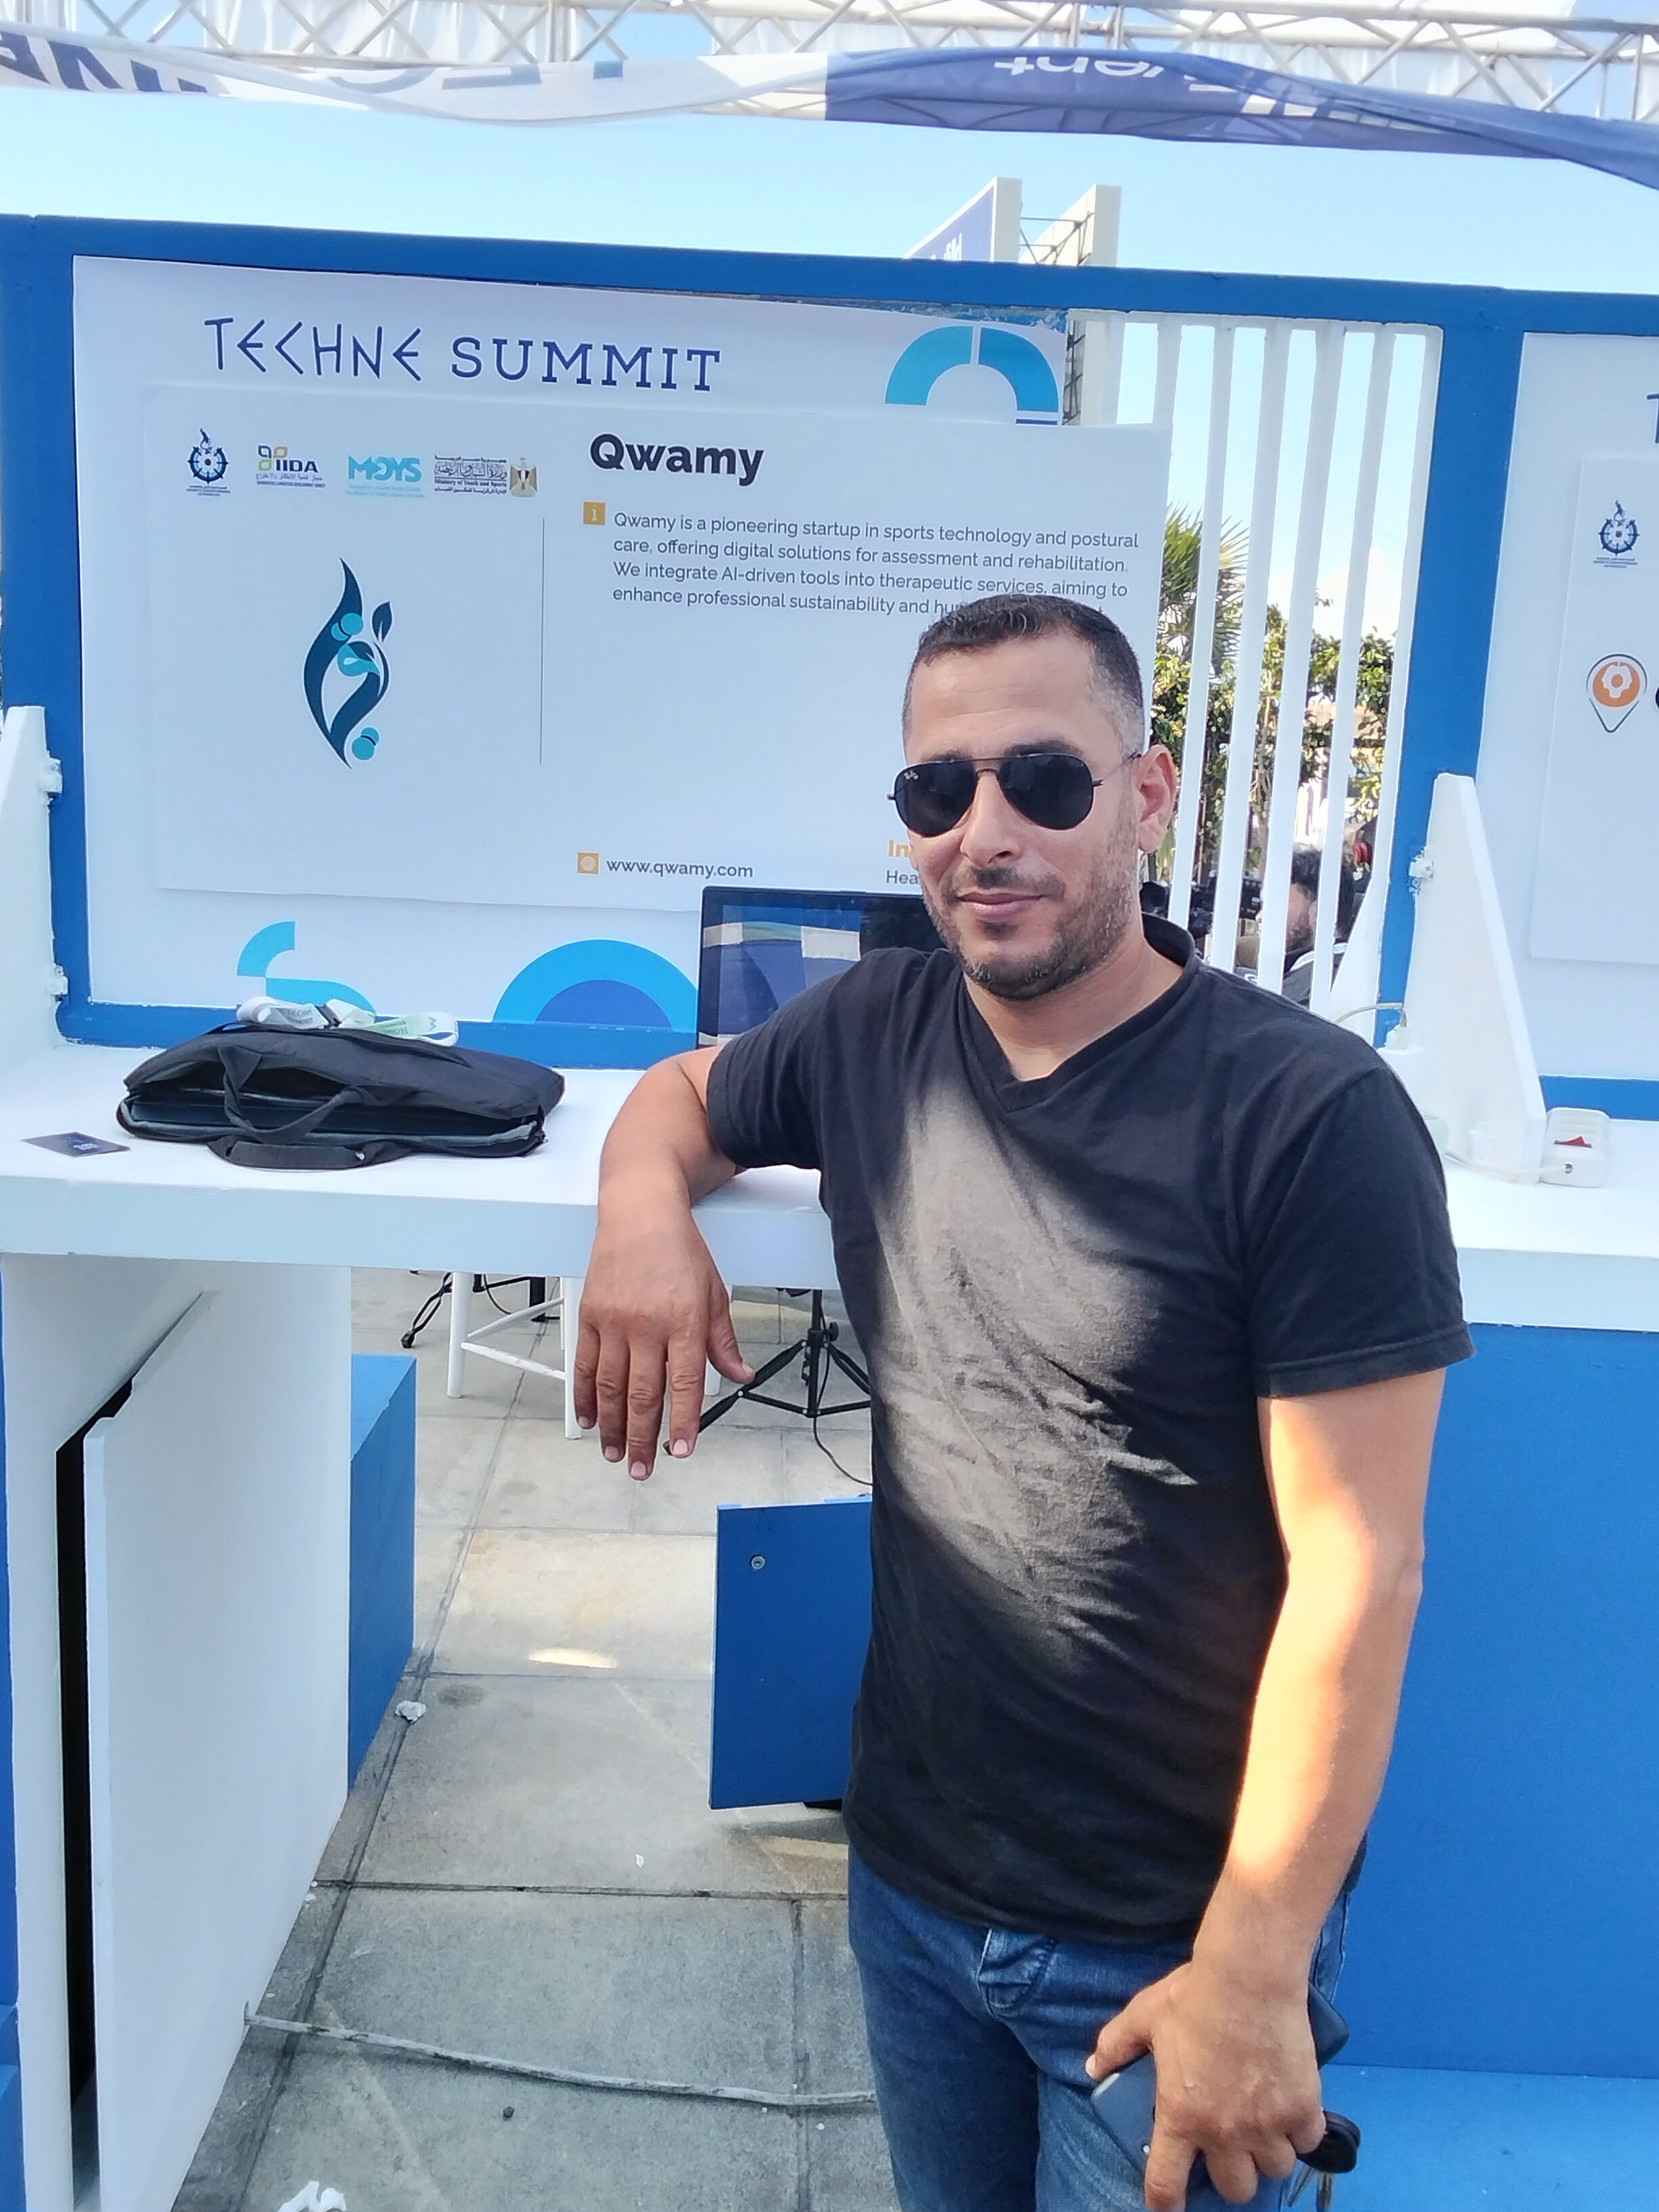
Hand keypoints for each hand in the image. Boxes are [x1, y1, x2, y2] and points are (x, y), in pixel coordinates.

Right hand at [572, 1180, 752, 1477]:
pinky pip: (583, 1364)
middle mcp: (648, 1325)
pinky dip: (584, 1395)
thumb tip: (741, 1376)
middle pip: (644, 1393)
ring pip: (610, 1386)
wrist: (640, 1212)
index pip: (685, 1383)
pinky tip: (589, 1419)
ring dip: (613, 1425)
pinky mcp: (590, 1315)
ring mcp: (615, 1321)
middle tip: (642, 1469)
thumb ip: (724, 1340)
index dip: (683, 1422)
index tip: (680, 1452)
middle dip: (644, 1437)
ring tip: (615, 1453)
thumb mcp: (715, 1292)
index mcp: (685, 1321)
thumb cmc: (682, 1251)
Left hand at [1084, 1962, 1324, 2210]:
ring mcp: (1267, 2125)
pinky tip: (1291, 2108)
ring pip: (1274, 2170)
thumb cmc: (1193, 1997)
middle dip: (1231, 2174)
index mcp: (1181, 2116)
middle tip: (1229, 2147)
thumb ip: (1114, 2046)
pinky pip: (1307, 2142)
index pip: (1167, 2185)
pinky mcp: (1302, 2110)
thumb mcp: (1143, 2016)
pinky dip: (1301, 2131)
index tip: (1169, 2207)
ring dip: (1268, 2153)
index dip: (1165, 2204)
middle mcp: (1224, 2132)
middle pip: (1235, 2190)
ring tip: (1263, 2126)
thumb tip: (1092, 2068)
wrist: (1249, 1977)